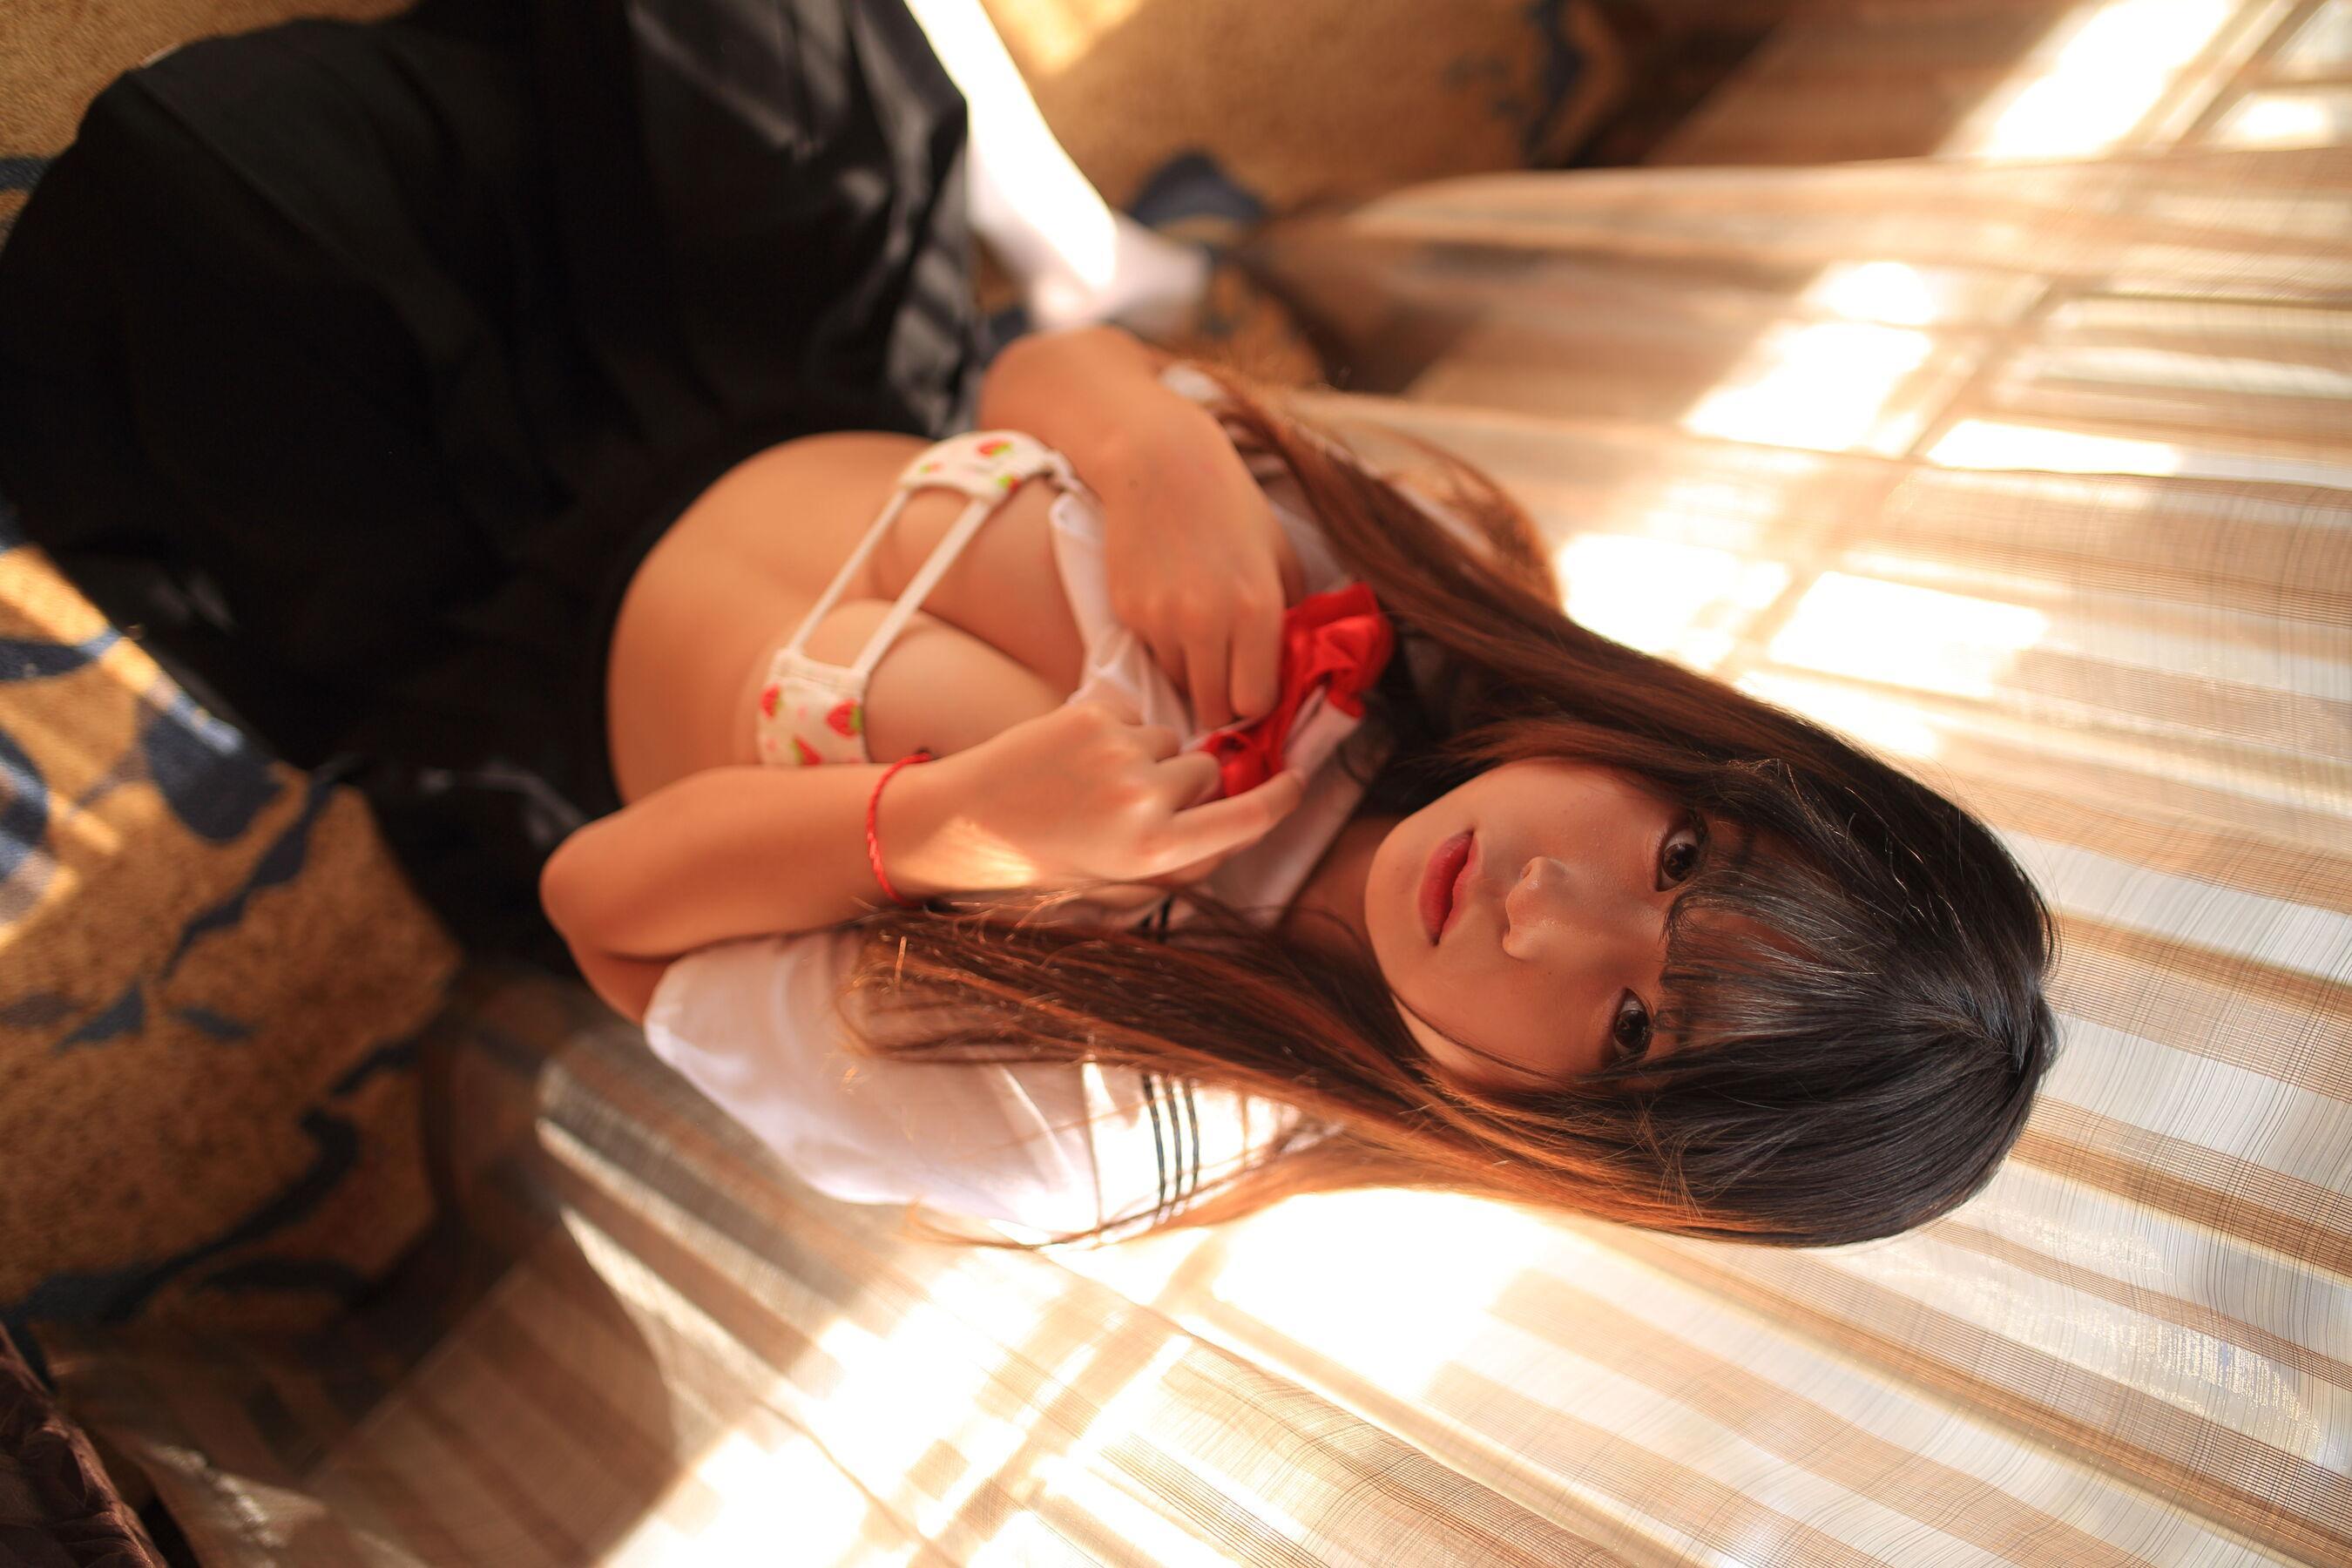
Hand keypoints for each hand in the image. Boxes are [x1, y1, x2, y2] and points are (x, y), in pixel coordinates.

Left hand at [921, 701, 1308, 895]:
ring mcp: (1118, 752)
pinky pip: (1134, 717)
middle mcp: (1143, 800)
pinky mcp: (1092, 715)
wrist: (961, 822)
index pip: (1247, 819)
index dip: (1282, 799)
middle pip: (1210, 773)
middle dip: (1188, 784)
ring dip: (1149, 756)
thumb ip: (1181, 860)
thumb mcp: (1119, 883)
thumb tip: (1237, 821)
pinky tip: (1072, 759)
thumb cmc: (1043, 863)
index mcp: (1154, 853)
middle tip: (1133, 806)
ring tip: (1093, 784)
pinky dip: (1114, 733)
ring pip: (1172, 740)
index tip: (1299, 781)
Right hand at [1098, 425, 1307, 732]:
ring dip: (1194, 673)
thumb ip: (1291, 615)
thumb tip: (1290, 668)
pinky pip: (1153, 654)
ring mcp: (1161, 620)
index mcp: (1256, 609)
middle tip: (1229, 681)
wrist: (1160, 463)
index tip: (1257, 688)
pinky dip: (1166, 646)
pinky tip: (1172, 606)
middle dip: (1224, 704)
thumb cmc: (1231, 506)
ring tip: (1200, 633)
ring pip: (1180, 684)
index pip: (1255, 702)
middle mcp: (1207, 622)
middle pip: (1214, 709)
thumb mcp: (1280, 555)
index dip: (1257, 702)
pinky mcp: (1128, 613)